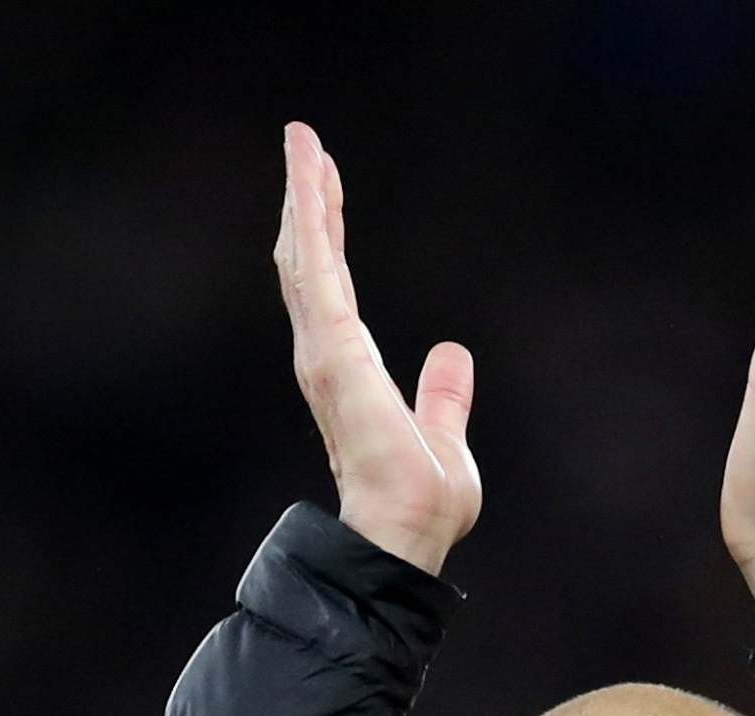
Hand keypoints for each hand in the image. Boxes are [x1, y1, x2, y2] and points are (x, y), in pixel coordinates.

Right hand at [273, 121, 479, 574]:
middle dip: (308, 204)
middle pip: (310, 264)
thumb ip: (443, 396)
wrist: (409, 531)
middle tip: (303, 147)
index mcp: (351, 374)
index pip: (335, 292)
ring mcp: (324, 353)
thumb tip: (453, 354)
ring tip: (301, 144)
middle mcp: (327, 358)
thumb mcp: (443, 435)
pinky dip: (311, 219)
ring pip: (306, 258)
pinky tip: (308, 179)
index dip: (329, 238)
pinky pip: (317, 271)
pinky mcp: (332, 351)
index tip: (327, 190)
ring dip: (303, 198)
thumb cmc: (422, 503)